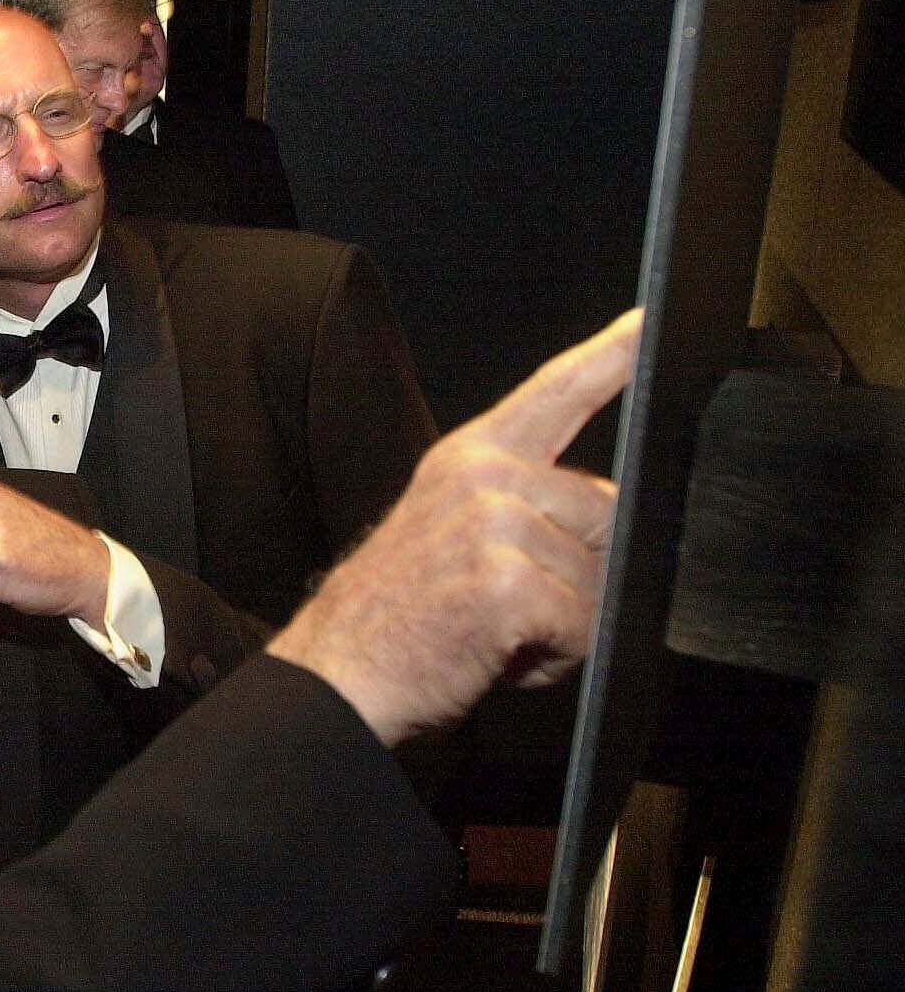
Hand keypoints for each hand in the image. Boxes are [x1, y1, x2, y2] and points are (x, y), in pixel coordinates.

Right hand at [269, 309, 640, 744]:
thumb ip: (523, 505)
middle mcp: (483, 477)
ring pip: (599, 575)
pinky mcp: (507, 583)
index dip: (611, 355)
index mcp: (470, 456)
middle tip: (510, 601)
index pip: (555, 391)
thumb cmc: (397, 613)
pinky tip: (503, 654)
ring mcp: (494, 525)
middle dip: (583, 570)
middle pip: (607, 510)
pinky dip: (558, 655)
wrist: (340, 671)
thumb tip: (609, 516)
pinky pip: (584, 622)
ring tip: (498, 630)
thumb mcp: (452, 532)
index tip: (650, 320)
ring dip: (566, 622)